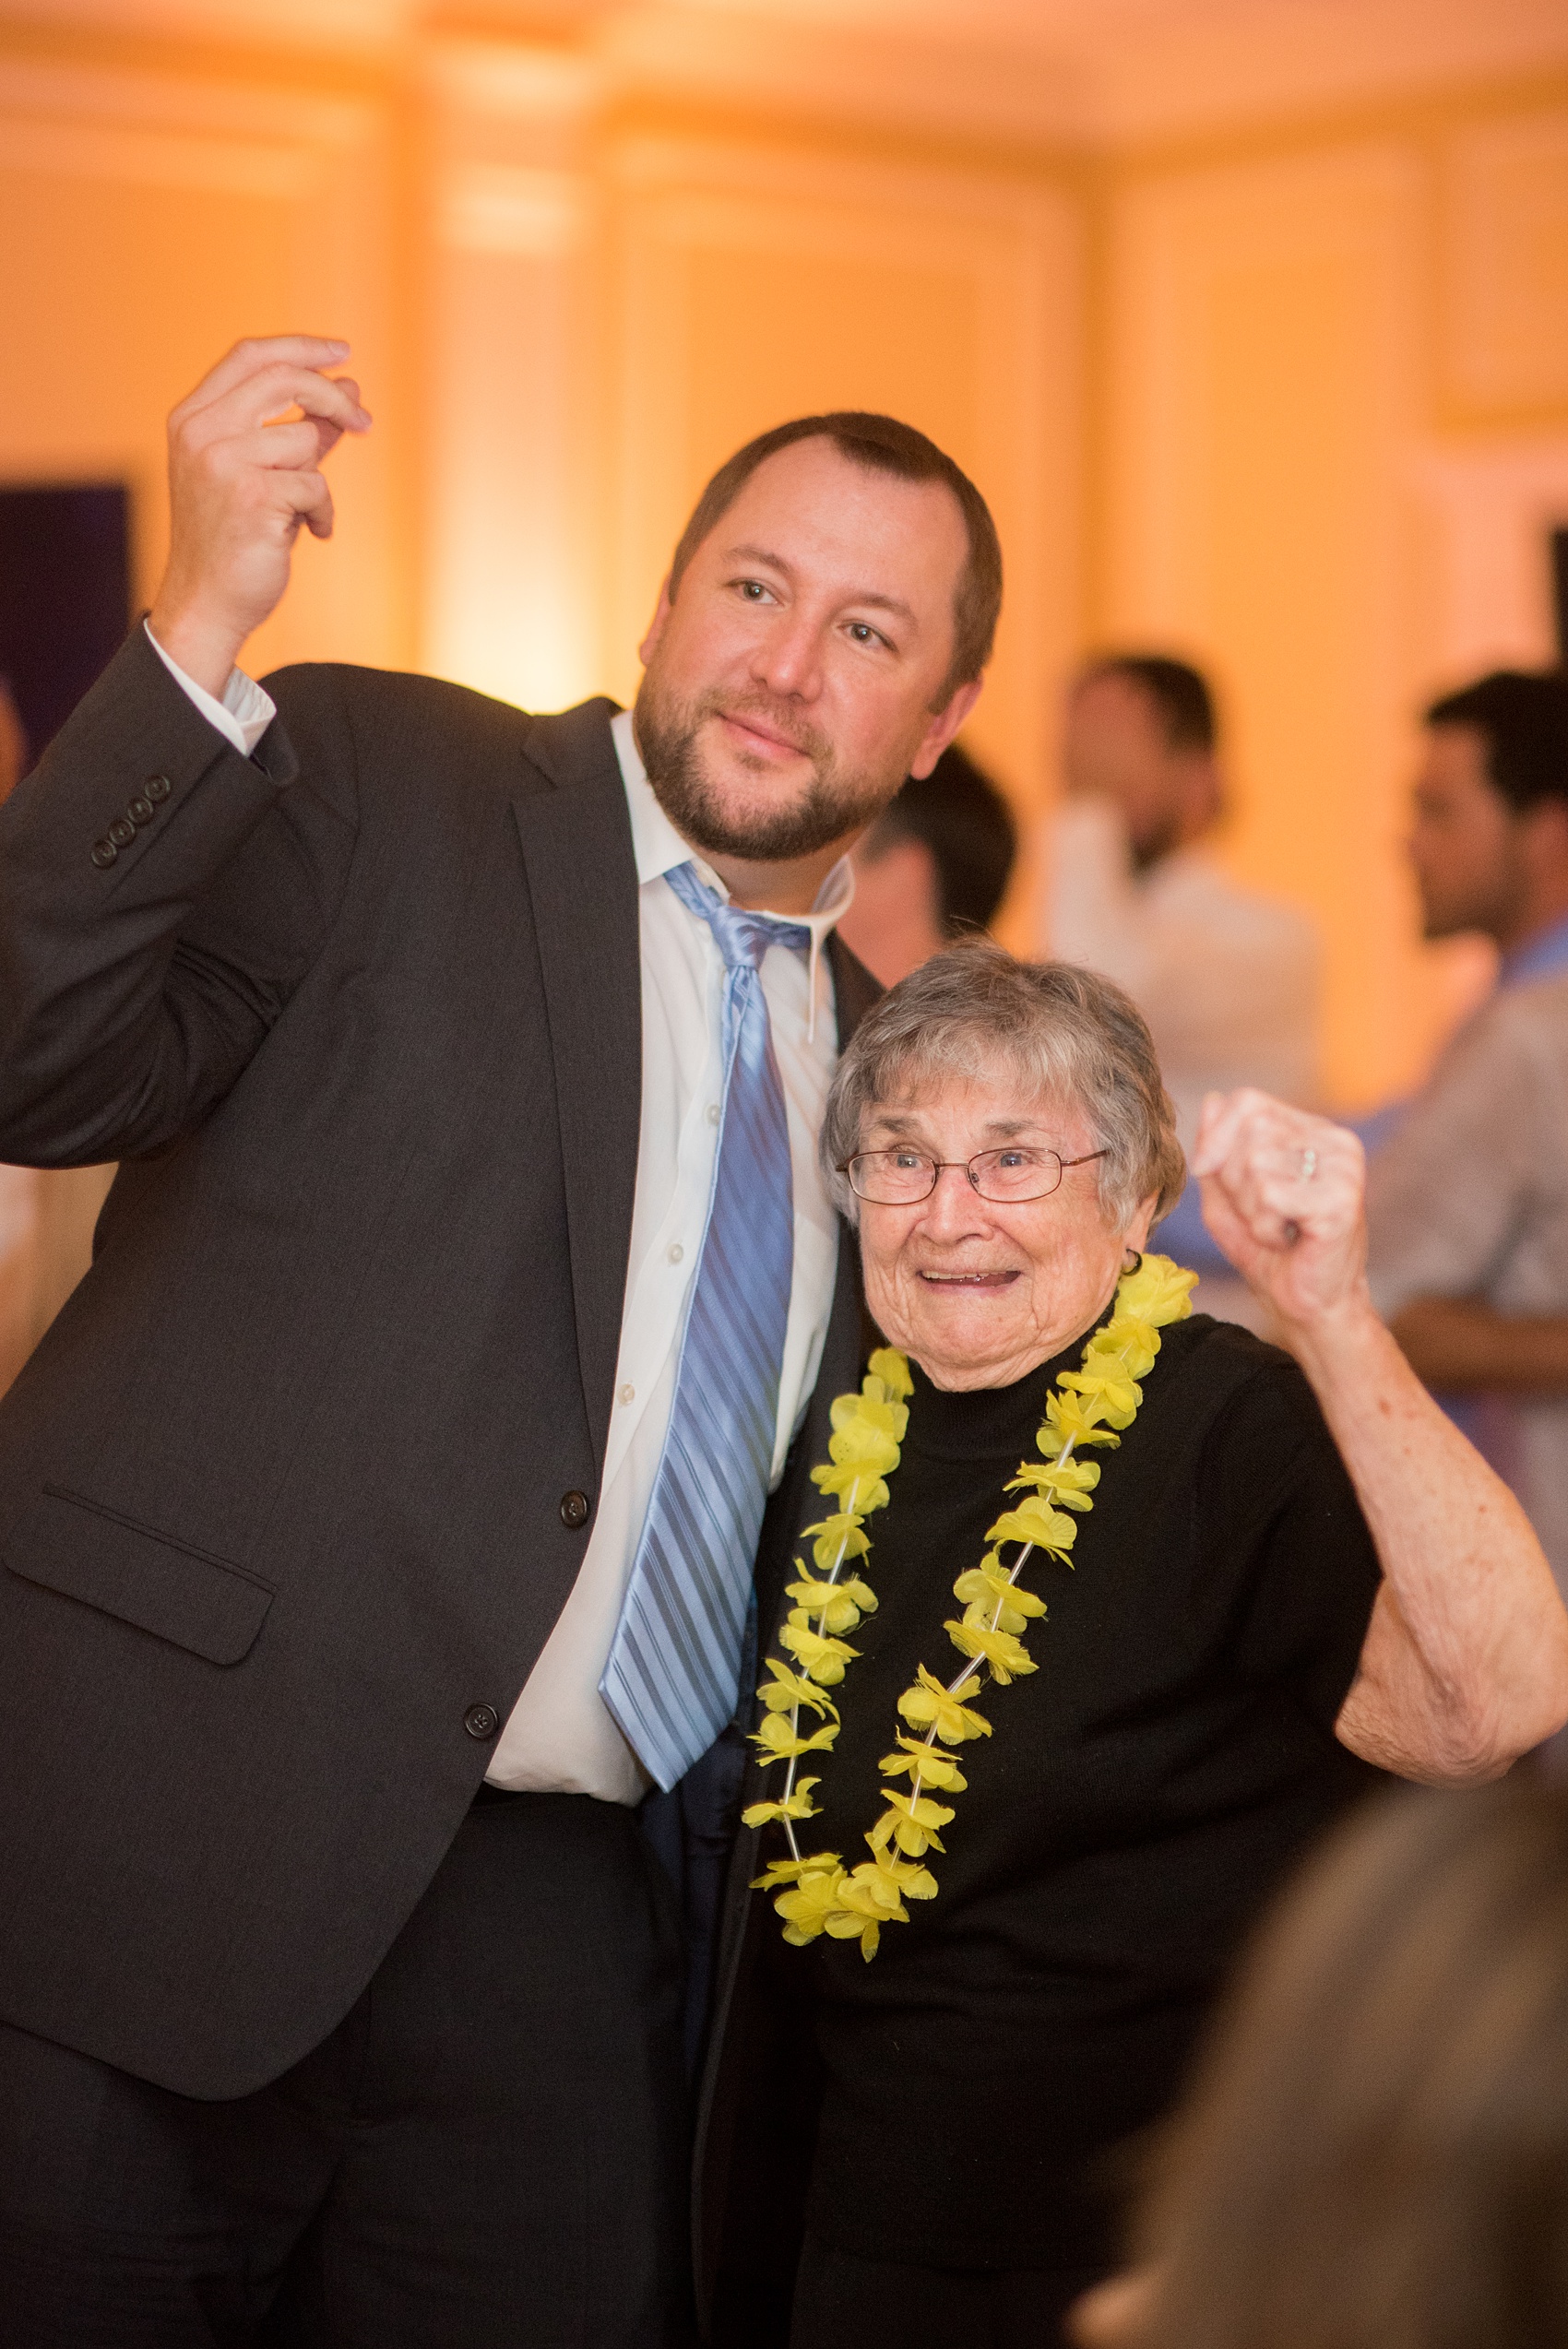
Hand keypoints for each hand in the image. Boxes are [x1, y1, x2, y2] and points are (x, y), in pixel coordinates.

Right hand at [147, 336, 371, 697]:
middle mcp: (201, 431)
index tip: (342, 353)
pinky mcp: (251, 495)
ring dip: (317, 477)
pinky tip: (312, 534)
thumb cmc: (236, 539)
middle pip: (282, 379)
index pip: (250, 356)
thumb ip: (299, 430)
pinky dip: (323, 513)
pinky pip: (314, 485)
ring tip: (303, 511)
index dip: (301, 347)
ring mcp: (222, 461)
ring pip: (303, 438)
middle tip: (364, 422)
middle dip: (332, 398)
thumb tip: (349, 388)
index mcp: (193, 417)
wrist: (206, 602)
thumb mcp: (261, 474)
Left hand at [1191, 1088, 1369, 1333]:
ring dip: (1251, 1208)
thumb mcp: (1226, 1195)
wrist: (1307, 1304)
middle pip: (1250, 1129)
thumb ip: (1216, 1150)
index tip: (1206, 1172)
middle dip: (1234, 1179)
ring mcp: (1344, 1167)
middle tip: (1259, 1213)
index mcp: (1310, 1130)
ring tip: (1276, 1228)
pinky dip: (1265, 1226)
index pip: (1247, 1101)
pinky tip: (1287, 1240)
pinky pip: (1273, 1195)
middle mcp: (1334, 1139)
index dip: (1215, 1135)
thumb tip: (1212, 1099)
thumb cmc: (1269, 1251)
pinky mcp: (1344, 1199)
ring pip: (1258, 1162)